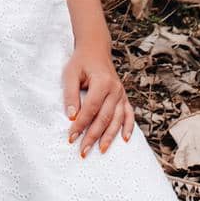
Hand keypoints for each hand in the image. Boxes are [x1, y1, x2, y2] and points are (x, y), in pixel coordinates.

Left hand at [61, 43, 135, 157]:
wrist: (95, 49)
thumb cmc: (81, 62)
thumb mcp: (70, 74)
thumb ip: (70, 94)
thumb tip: (71, 116)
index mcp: (102, 82)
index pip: (90, 108)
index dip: (80, 124)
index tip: (71, 137)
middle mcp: (115, 89)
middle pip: (104, 117)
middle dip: (93, 136)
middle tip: (83, 151)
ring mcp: (121, 93)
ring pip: (117, 119)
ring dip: (109, 136)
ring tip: (101, 150)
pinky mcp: (123, 96)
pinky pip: (129, 114)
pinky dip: (129, 127)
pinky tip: (125, 139)